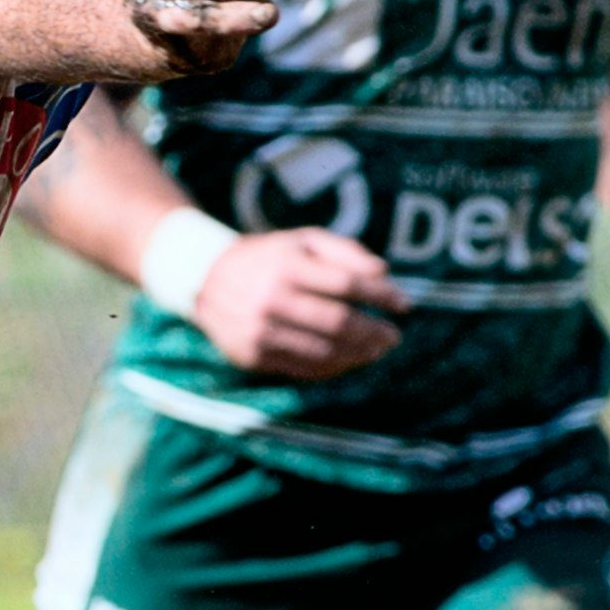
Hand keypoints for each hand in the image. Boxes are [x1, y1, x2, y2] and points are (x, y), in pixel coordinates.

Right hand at [185, 228, 402, 378]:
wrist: (205, 279)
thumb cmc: (269, 256)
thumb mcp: (303, 240)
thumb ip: (345, 251)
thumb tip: (383, 272)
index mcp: (287, 264)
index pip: (347, 283)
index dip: (381, 295)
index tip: (404, 304)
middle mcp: (272, 298)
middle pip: (338, 322)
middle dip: (374, 331)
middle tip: (394, 336)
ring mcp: (260, 331)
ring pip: (323, 351)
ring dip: (359, 355)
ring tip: (377, 350)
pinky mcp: (253, 355)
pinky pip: (303, 369)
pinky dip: (333, 368)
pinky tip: (349, 360)